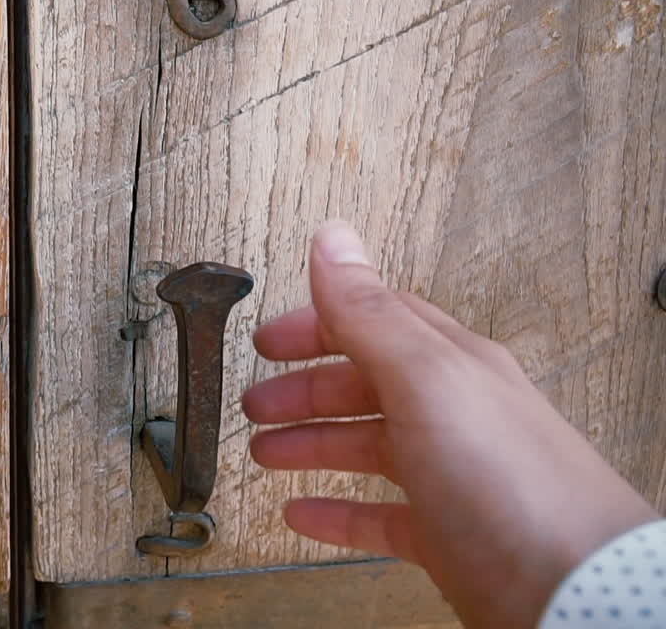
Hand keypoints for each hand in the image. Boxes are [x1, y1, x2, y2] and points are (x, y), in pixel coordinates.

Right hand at [243, 221, 657, 627]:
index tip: (266, 340)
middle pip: (365, 387)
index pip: (375, 322)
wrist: (571, 589)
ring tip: (264, 454)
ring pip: (368, 448)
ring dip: (311, 445)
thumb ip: (370, 313)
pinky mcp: (448, 537)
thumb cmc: (508, 480)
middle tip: (255, 402)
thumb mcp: (426, 378)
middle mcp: (452, 415)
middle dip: (304, 389)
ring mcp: (451, 478)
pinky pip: (378, 516)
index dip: (317, 324)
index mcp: (450, 365)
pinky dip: (335, 512)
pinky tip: (301, 515)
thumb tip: (332, 238)